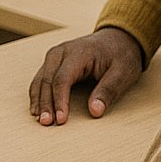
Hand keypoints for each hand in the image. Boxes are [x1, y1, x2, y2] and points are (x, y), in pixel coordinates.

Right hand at [28, 26, 143, 124]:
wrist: (118, 38)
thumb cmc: (120, 54)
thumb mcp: (123, 73)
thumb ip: (108, 91)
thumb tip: (95, 111)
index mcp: (79, 52)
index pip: (62, 79)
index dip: (60, 100)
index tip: (61, 119)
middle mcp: (62, 52)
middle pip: (47, 80)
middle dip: (46, 103)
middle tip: (46, 123)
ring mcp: (55, 56)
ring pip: (40, 79)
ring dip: (38, 100)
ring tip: (41, 119)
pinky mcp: (54, 62)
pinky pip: (41, 78)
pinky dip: (38, 94)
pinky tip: (37, 108)